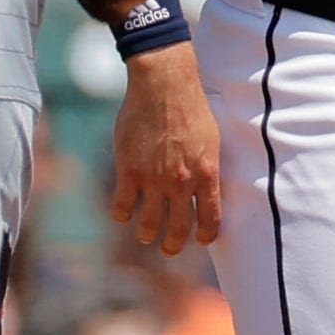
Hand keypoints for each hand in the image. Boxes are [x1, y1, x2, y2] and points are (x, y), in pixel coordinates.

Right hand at [111, 43, 219, 253]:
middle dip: (173, 244)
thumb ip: (207, 167)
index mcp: (207, 175)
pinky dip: (122, 214)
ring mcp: (154, 179)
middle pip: (178, 228)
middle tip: (168, 248)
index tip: (202, 240)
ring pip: (149, 223)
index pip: (211, 218)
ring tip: (144, 235)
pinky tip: (123, 214)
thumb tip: (208, 186)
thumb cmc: (192, 107)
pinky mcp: (129, 170)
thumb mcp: (212, 140)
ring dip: (147, 233)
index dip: (206, 235)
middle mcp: (182, 183)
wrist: (164, 85)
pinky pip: (123, 205)